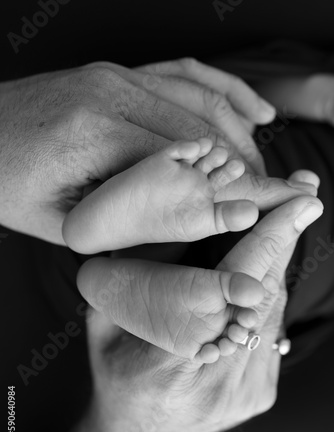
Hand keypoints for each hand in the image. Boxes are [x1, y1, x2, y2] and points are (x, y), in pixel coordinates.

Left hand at [0, 59, 309, 244]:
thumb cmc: (5, 181)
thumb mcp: (59, 221)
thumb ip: (119, 221)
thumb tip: (176, 222)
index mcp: (96, 133)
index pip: (186, 162)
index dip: (228, 187)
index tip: (258, 206)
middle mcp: (112, 92)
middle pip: (202, 129)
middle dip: (243, 163)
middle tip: (269, 192)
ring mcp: (116, 74)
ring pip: (201, 98)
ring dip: (240, 130)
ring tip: (263, 162)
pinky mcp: (116, 71)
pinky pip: (182, 73)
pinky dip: (223, 89)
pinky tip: (252, 107)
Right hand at [23, 192, 321, 431]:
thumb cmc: (118, 377)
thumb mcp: (103, 328)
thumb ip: (123, 284)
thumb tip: (147, 232)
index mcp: (171, 363)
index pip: (227, 293)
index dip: (263, 247)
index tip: (296, 207)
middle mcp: (219, 378)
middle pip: (264, 297)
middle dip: (284, 241)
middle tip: (305, 196)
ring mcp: (246, 389)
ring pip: (274, 311)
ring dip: (278, 264)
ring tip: (289, 220)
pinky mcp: (261, 392)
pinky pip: (272, 331)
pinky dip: (270, 295)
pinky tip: (266, 271)